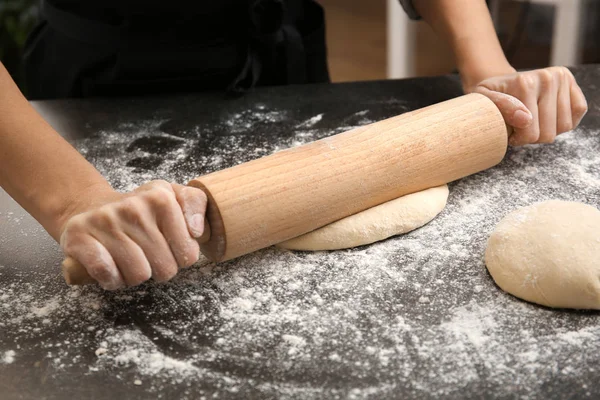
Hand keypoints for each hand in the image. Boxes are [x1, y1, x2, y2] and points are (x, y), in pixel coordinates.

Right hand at [59, 180, 206, 289]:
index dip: (181, 259)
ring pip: (138, 274)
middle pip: (165, 268)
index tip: (171, 249)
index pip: (188, 253)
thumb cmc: (139, 210)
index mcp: (161, 197)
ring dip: (134, 276)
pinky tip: (112, 270)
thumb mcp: (173, 197)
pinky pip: (106, 272)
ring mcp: (104, 220)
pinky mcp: (79, 236)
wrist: (90, 207)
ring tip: (130, 262)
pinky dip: (112, 279)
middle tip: (149, 257)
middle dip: (159, 270)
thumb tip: (197, 231)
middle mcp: (133, 206)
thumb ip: (195, 204)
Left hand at [469, 67, 587, 145]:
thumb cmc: (490, 98)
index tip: (509, 131)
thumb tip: (526, 119)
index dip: (518, 139)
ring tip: (532, 122)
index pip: (530, 132)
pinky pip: (577, 114)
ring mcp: (562, 79)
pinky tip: (548, 118)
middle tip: (520, 127)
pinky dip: (563, 123)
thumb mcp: (484, 102)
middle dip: (532, 137)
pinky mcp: (573, 84)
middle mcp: (548, 78)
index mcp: (525, 83)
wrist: (502, 84)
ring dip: (547, 131)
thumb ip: (500, 108)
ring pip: (564, 126)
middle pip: (548, 132)